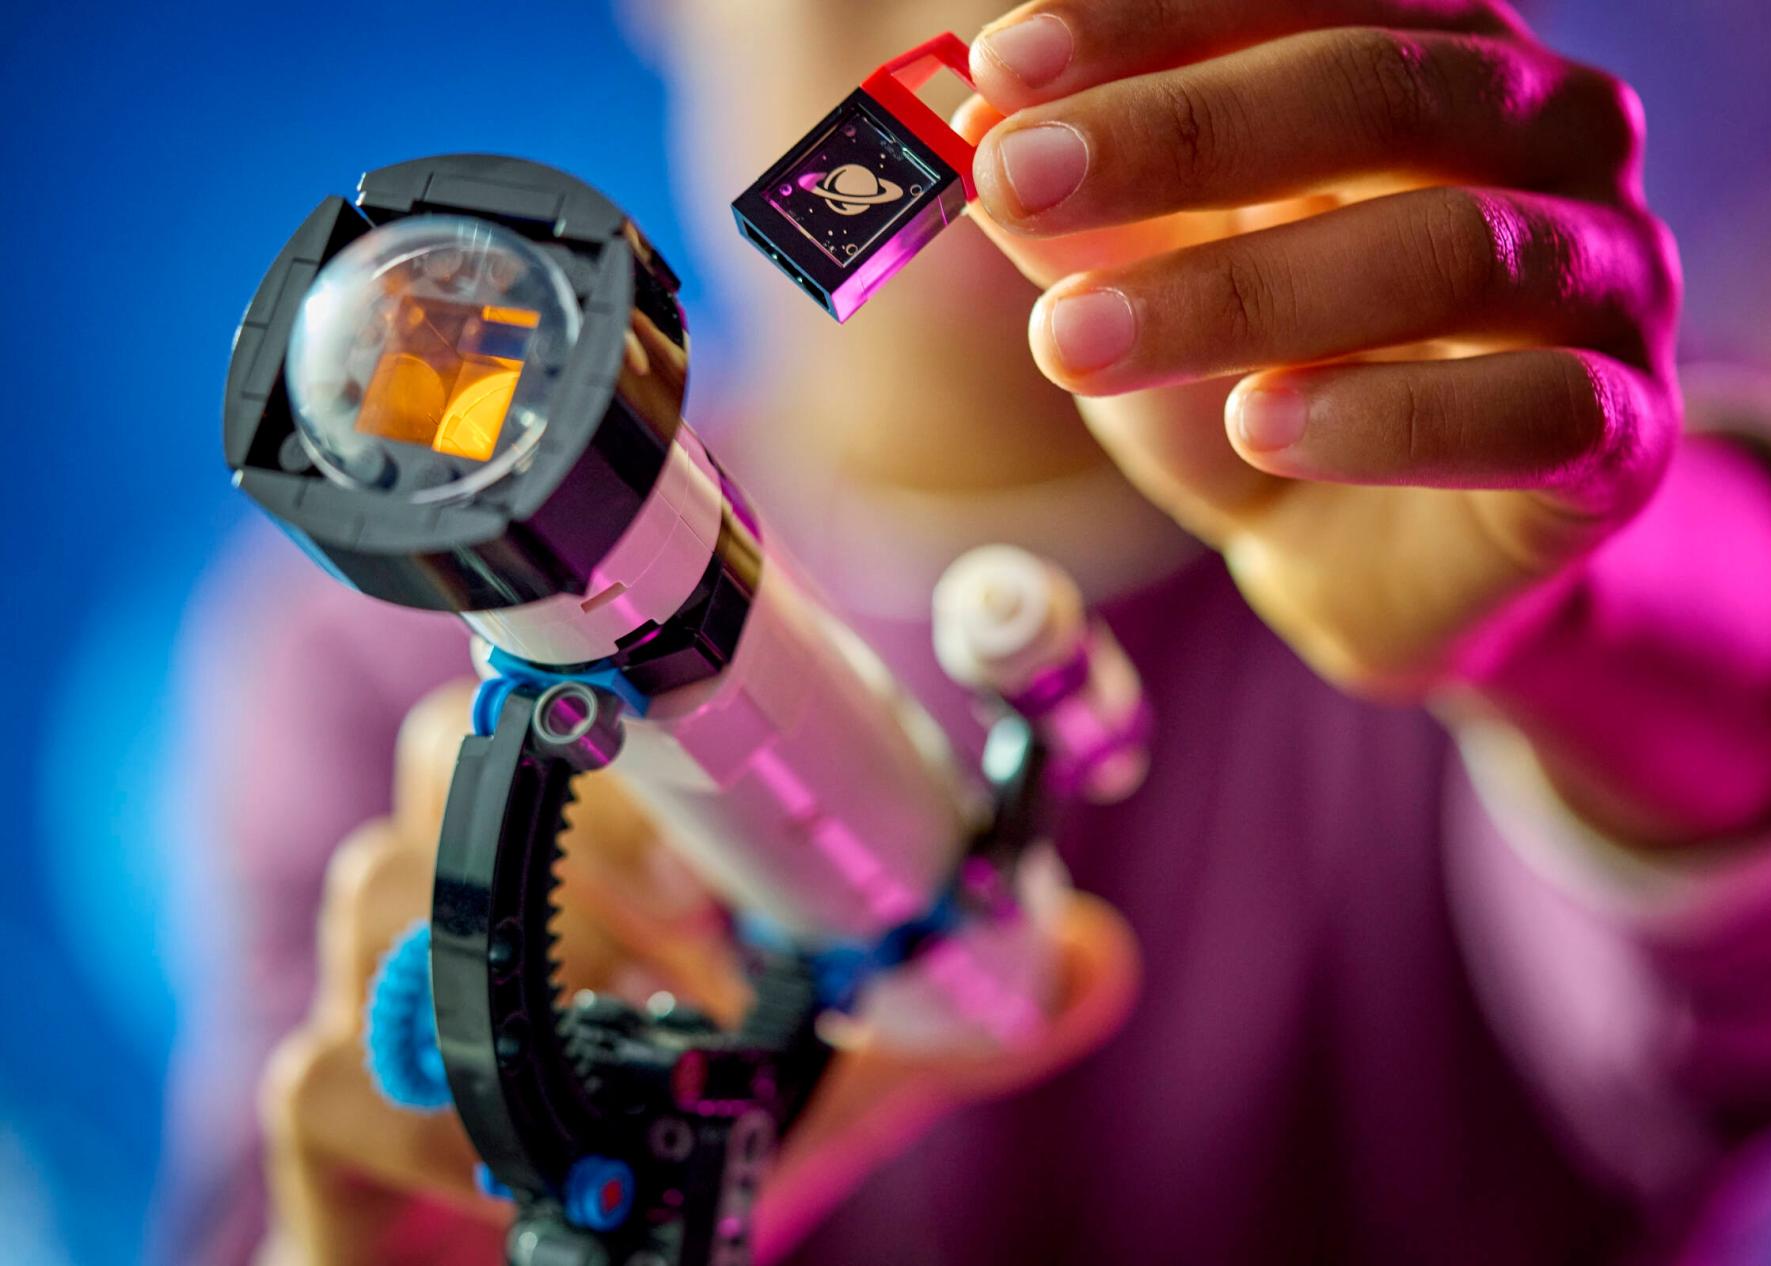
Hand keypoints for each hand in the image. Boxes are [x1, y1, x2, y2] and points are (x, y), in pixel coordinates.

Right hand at [257, 682, 1136, 1264]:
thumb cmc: (684, 1141)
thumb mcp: (832, 1073)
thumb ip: (947, 1016)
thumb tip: (1096, 957)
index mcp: (566, 881)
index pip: (529, 740)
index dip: (617, 763)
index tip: (722, 867)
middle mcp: (451, 925)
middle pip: (432, 800)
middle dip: (571, 868)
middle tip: (701, 962)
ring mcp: (375, 1021)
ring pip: (362, 915)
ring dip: (506, 972)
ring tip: (632, 1048)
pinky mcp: (332, 1147)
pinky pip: (315, 1086)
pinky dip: (414, 1119)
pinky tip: (514, 1168)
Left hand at [959, 0, 1681, 694]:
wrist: (1373, 562)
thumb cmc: (1270, 387)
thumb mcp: (1155, 287)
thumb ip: (1088, 216)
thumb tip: (978, 138)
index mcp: (1439, 63)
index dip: (1153, 20)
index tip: (999, 72)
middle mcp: (1549, 140)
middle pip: (1386, 88)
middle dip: (1183, 132)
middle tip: (1015, 182)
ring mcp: (1608, 282)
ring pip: (1453, 248)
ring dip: (1244, 292)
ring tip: (1076, 341)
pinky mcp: (1623, 433)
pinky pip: (1535, 408)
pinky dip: (1384, 416)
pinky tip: (1261, 428)